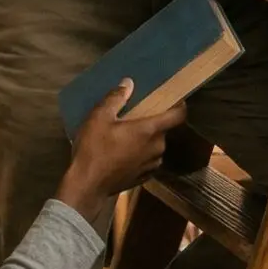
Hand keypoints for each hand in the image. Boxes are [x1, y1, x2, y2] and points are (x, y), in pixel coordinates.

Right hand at [54, 80, 186, 220]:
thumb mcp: (99, 117)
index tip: (174, 99)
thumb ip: (116, 98)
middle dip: (153, 122)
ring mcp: (151, 165)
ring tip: (127, 136)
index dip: (180, 106)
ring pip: (155, 146)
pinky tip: (124, 154)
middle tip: (136, 116)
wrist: (87, 185)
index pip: (178, 116)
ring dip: (146, 140)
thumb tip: (128, 83)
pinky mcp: (144, 177)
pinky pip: (148, 160)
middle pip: (163, 130)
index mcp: (150, 130)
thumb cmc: (94, 148)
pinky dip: (140, 154)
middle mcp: (157, 148)